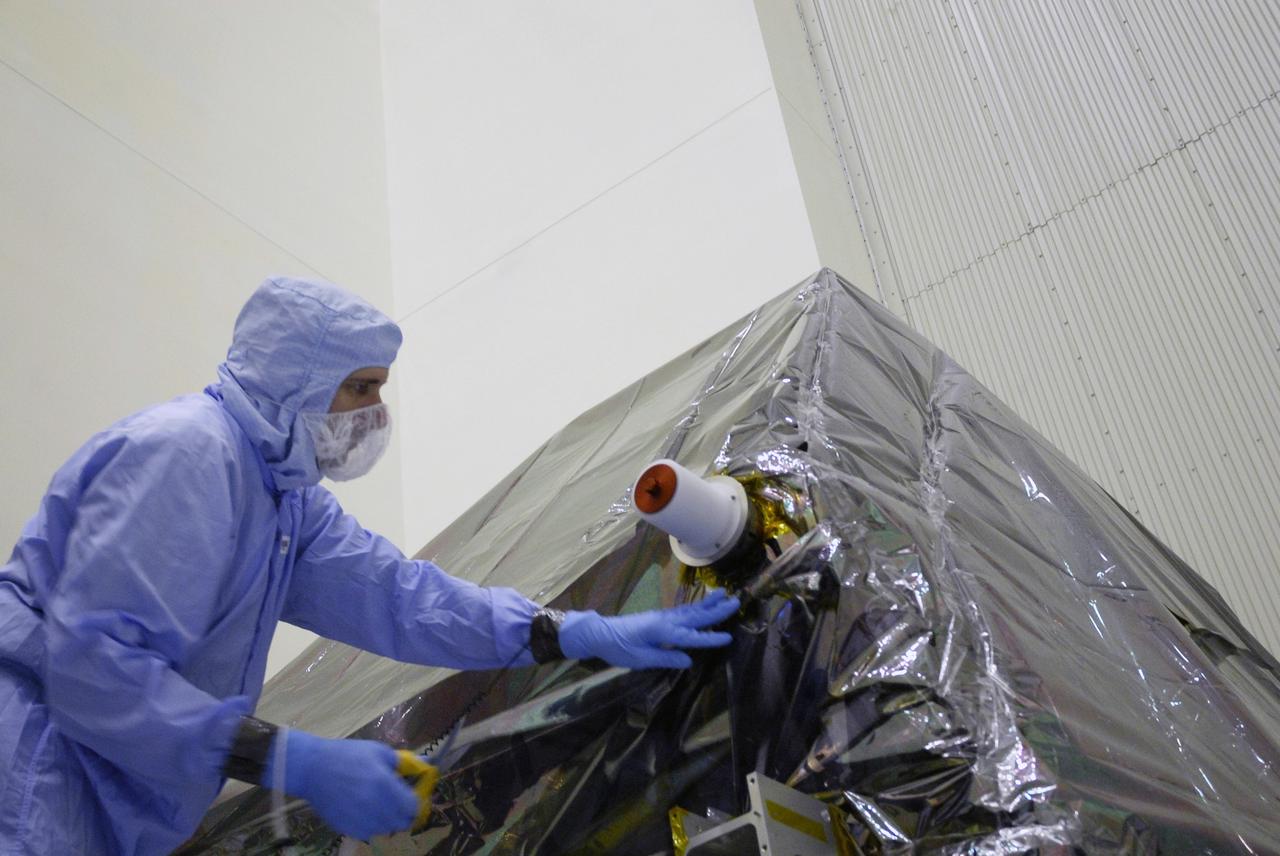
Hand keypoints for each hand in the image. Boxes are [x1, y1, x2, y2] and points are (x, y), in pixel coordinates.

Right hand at [266, 731, 418, 840]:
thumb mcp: (379, 751)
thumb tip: (427, 764)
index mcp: (383, 784)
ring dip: (388, 820)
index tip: (412, 797)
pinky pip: (368, 834)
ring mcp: (359, 819)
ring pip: (385, 830)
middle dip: (403, 813)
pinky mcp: (346, 828)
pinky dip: (371, 826)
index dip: (415, 803)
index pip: (411, 806)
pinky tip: (365, 811)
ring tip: (380, 806)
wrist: (313, 768)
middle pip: (401, 822)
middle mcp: (373, 805)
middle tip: (398, 803)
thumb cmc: (348, 755)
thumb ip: (404, 762)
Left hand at [558, 588, 739, 668]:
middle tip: (735, 601)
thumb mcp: (640, 659)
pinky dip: (695, 607)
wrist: (599, 634)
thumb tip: (689, 661)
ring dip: (708, 604)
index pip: (691, 637)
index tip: (729, 637)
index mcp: (662, 631)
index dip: (710, 639)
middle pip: (695, 616)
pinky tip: (702, 606)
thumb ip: (666, 658)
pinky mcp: (658, 617)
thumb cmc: (618, 649)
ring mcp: (662, 617)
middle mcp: (665, 620)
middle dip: (716, 610)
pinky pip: (682, 611)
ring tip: (724, 594)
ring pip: (690, 610)